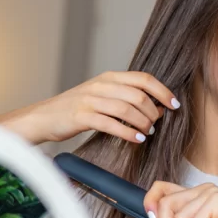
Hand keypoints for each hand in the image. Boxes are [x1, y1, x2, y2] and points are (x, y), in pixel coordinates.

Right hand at [0, 71, 179, 144]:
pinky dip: (128, 132)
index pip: (143, 79)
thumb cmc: (74, 109)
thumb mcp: (99, 95)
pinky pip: (111, 124)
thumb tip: (152, 106)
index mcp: (108, 78)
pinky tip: (136, 139)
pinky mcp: (82, 116)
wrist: (44, 117)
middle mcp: (101, 86)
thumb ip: (122, 96)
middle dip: (153, 112)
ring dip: (142, 123)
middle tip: (156, 124)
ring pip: (127, 109)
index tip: (174, 104)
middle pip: (138, 96)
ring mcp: (91, 100)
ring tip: (146, 133)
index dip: (162, 91)